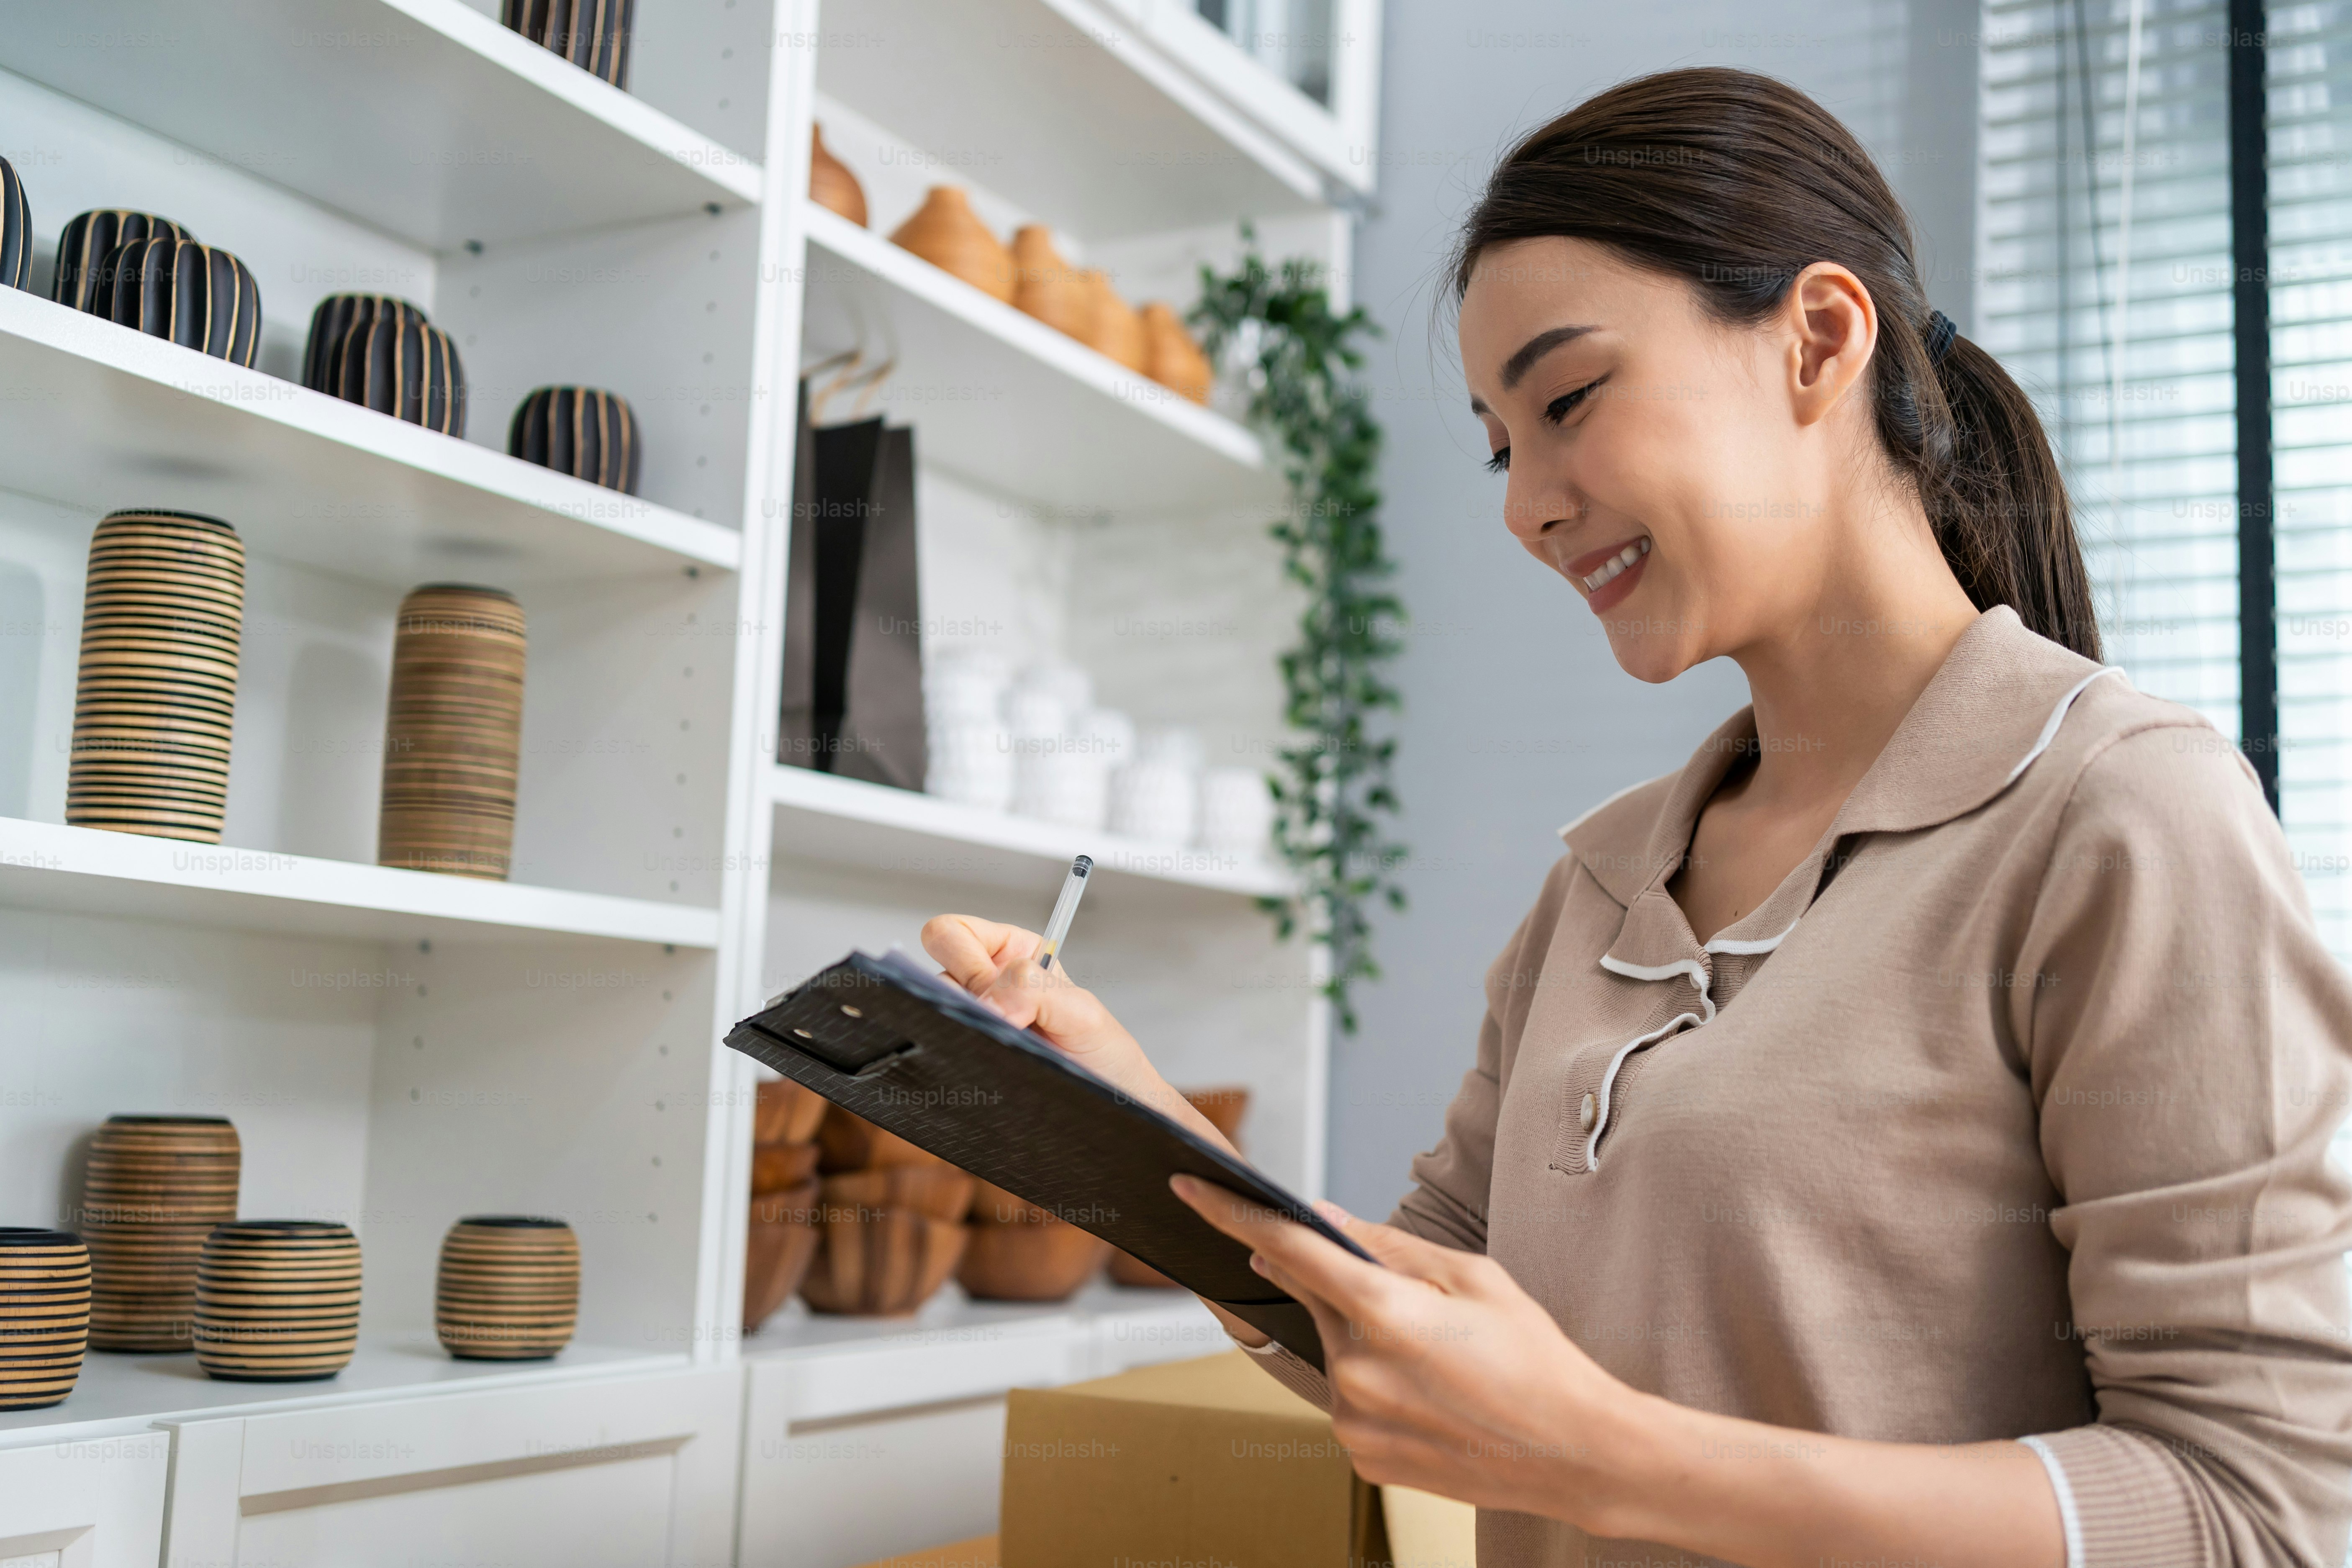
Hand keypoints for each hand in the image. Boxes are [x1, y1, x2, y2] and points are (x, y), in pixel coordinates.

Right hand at [922, 914, 1277, 1349]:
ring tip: (1007, 1053)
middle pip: (930, 967)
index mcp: (1011, 955)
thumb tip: (984, 1003)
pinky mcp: (964, 1063)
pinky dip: (950, 1065)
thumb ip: (1032, 991)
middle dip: (956, 991)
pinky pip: (934, 1059)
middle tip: (1000, 1023)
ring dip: (960, 1032)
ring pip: (929, 1013)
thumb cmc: (1107, 1059)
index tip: (994, 992)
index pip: (952, 933)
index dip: (962, 956)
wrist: (1116, 1115)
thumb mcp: (1082, 1013)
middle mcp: (985, 986)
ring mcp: (972, 1026)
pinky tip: (988, 1074)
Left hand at [1170, 1172, 1639, 1528]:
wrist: (1575, 1453)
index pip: (1287, 1246)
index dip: (1231, 1213)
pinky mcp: (1360, 1457)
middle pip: (1317, 1300)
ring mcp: (1353, 1420)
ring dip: (1366, 1342)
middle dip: (1350, 1291)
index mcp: (1386, 1313)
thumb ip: (1388, 1246)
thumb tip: (1323, 1217)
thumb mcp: (1472, 1278)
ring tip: (1440, 1364)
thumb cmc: (1534, 1357)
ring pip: (1333, 1352)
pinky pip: (1347, 1399)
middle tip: (1418, 1311)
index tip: (1188, 1188)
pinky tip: (1431, 1395)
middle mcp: (1356, 1369)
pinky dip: (1375, 1385)